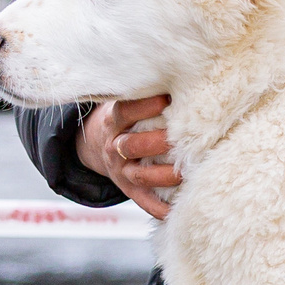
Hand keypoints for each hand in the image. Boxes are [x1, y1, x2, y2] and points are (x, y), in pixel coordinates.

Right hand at [76, 94, 178, 219]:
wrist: (100, 145)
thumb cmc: (127, 119)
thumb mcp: (126, 104)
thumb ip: (144, 95)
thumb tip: (183, 73)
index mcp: (113, 121)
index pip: (125, 112)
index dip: (144, 106)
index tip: (166, 99)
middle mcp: (114, 145)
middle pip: (131, 146)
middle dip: (156, 143)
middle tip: (180, 140)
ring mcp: (120, 169)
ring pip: (140, 174)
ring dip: (163, 175)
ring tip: (185, 173)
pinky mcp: (128, 188)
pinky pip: (142, 200)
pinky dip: (158, 207)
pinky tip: (175, 211)